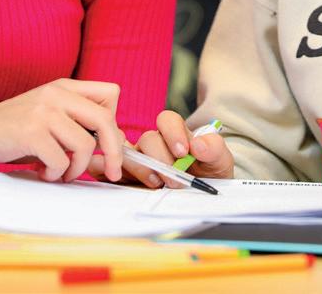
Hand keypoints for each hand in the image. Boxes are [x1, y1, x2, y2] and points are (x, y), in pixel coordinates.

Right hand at [0, 78, 123, 182]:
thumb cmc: (14, 130)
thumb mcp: (50, 118)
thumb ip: (79, 125)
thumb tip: (117, 142)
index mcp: (64, 87)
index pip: (111, 93)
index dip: (115, 120)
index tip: (109, 142)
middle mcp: (56, 94)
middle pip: (105, 119)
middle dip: (114, 151)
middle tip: (112, 172)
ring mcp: (44, 111)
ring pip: (85, 145)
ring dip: (76, 168)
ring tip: (60, 173)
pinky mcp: (32, 131)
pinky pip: (61, 160)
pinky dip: (55, 173)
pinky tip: (43, 171)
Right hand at [88, 110, 234, 187]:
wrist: (201, 201)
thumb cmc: (209, 177)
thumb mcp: (220, 163)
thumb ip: (214, 149)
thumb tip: (198, 144)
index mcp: (175, 134)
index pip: (167, 120)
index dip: (173, 133)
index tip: (183, 152)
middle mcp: (153, 145)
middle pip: (147, 139)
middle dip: (160, 159)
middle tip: (174, 180)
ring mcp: (136, 161)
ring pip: (126, 153)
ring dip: (139, 168)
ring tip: (156, 184)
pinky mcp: (121, 177)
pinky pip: (102, 166)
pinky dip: (103, 168)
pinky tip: (117, 178)